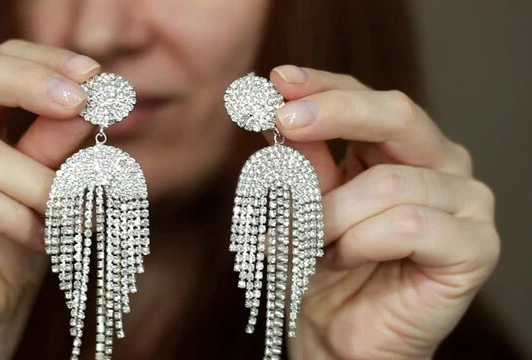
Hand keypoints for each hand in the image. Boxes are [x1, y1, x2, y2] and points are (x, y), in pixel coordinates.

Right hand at [0, 40, 97, 358]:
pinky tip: (42, 238)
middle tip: (82, 102)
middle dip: (32, 84)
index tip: (94, 74)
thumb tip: (87, 104)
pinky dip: (17, 218)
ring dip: (42, 185)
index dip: (44, 61)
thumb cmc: (3, 250)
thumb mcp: (39, 190)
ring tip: (79, 215)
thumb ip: (52, 147)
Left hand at [268, 65, 499, 358]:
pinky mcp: (475, 247)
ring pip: (387, 183)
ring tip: (316, 244)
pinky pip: (406, 225)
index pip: (367, 98)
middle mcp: (441, 165)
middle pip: (396, 114)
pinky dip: (360, 242)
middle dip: (334, 113)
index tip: (279, 79)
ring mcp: (466, 203)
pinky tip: (349, 259)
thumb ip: (303, 161)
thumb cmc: (323, 269)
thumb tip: (283, 112)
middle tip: (284, 120)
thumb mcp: (304, 204)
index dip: (323, 85)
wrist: (341, 338)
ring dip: (332, 216)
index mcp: (402, 150)